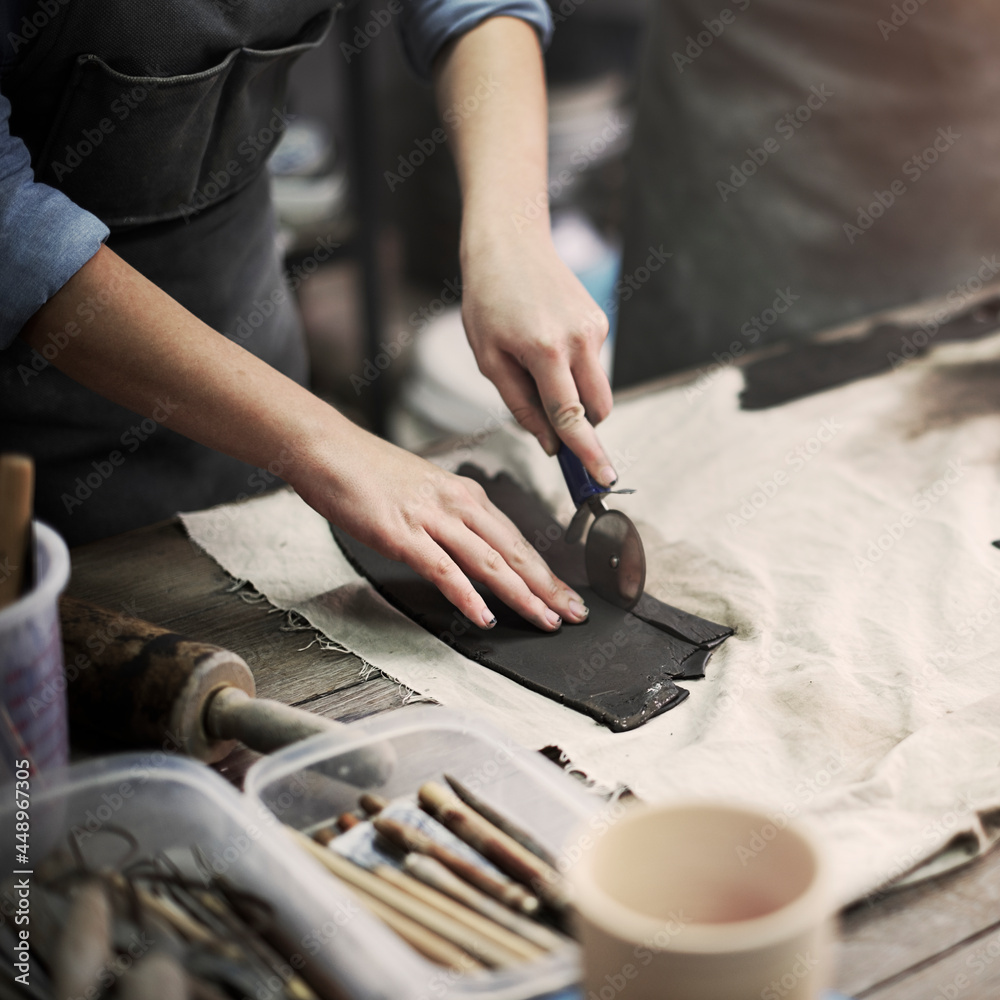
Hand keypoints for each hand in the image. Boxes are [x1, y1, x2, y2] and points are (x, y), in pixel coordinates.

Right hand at [292, 426, 589, 630]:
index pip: (516, 539)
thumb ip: (450, 518)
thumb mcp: (424, 491)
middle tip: (574, 612)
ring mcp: (431, 519)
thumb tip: (468, 545)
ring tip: (545, 619)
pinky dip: (467, 595)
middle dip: (548, 586)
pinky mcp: (403, 534)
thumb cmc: (368, 471)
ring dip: (522, 594)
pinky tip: (484, 615)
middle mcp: (457, 504)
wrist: (327, 449)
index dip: (544, 570)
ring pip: (489, 562)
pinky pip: (443, 569)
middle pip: (514, 551)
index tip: (565, 593)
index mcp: (465, 495)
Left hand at [460, 234, 618, 485]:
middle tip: (552, 426)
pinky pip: (593, 364)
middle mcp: (579, 339)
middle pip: (597, 409)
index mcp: (545, 351)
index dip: (587, 453)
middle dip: (582, 426)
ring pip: (597, 388)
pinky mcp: (600, 320)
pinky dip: (574, 369)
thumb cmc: (489, 301)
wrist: (510, 243)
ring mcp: (595, 328)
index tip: (604, 479)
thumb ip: (521, 405)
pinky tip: (545, 343)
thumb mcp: (489, 359)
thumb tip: (549, 443)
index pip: (572, 416)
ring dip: (574, 395)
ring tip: (535, 365)